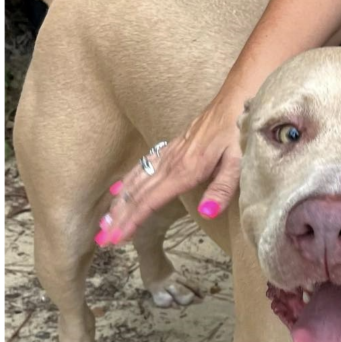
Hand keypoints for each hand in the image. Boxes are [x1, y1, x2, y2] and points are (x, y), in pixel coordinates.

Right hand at [95, 91, 245, 245]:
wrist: (235, 103)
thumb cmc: (239, 134)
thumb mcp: (239, 163)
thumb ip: (222, 189)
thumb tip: (206, 213)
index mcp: (185, 171)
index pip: (150, 201)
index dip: (132, 221)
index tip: (115, 238)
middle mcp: (171, 164)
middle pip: (137, 195)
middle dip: (118, 218)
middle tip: (101, 238)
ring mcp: (168, 155)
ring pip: (136, 182)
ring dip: (119, 204)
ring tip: (104, 223)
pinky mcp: (171, 149)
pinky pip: (142, 168)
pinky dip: (127, 182)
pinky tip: (118, 191)